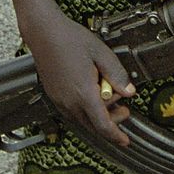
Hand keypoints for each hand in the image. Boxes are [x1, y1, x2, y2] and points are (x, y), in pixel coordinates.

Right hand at [21, 12, 134, 148]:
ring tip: (108, 99)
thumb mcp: (101, 53)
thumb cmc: (69, 39)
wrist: (44, 32)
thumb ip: (117, 74)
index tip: (125, 140)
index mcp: (83, 93)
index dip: (116, 135)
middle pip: (93, 126)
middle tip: (124, 111)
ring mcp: (59, 99)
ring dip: (97, 117)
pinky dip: (85, 111)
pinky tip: (91, 96)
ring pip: (82, 120)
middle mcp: (69, 101)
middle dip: (111, 123)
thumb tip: (129, 91)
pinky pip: (72, 112)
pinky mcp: (54, 95)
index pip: (103, 125)